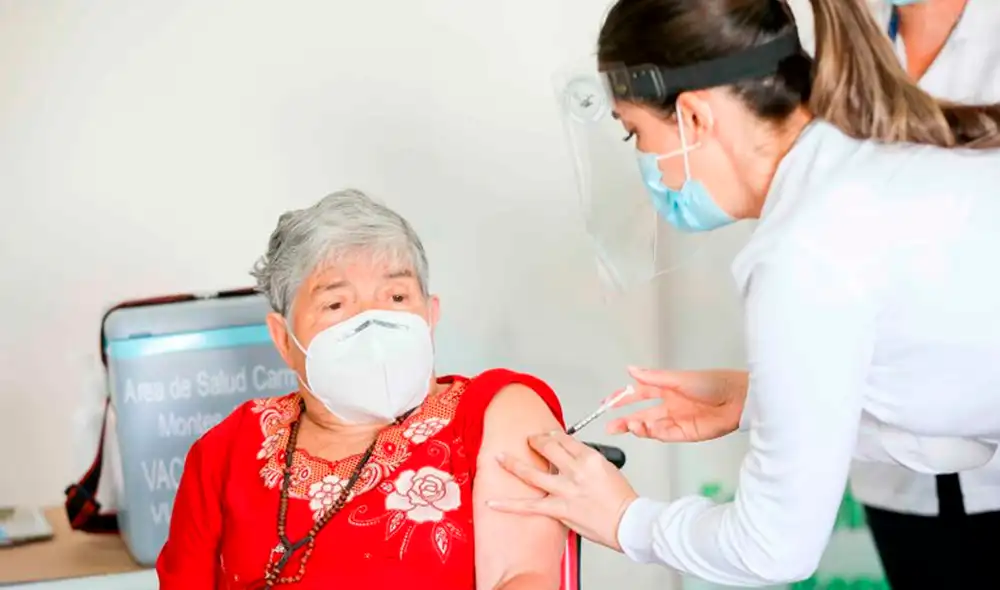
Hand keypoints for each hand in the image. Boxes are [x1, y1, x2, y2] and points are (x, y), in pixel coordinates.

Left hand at [487, 431, 637, 550]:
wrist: (629, 523)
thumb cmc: (622, 499)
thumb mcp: (607, 469)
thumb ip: (585, 462)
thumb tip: (569, 459)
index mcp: (590, 458)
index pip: (564, 439)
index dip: (552, 436)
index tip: (547, 436)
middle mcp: (576, 471)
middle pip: (547, 447)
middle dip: (535, 441)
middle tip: (529, 441)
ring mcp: (566, 490)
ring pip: (532, 473)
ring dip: (513, 464)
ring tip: (500, 458)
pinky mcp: (560, 509)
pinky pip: (529, 506)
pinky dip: (509, 505)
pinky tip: (493, 503)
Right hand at [606, 366, 746, 442]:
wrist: (739, 399)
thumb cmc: (715, 382)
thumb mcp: (678, 378)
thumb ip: (653, 377)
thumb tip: (631, 369)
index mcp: (667, 389)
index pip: (639, 394)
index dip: (623, 398)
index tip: (608, 402)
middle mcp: (670, 405)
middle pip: (642, 414)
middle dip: (624, 420)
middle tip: (611, 426)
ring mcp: (677, 420)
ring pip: (651, 426)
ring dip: (639, 427)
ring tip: (629, 425)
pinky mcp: (687, 433)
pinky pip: (666, 435)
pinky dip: (654, 433)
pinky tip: (647, 429)